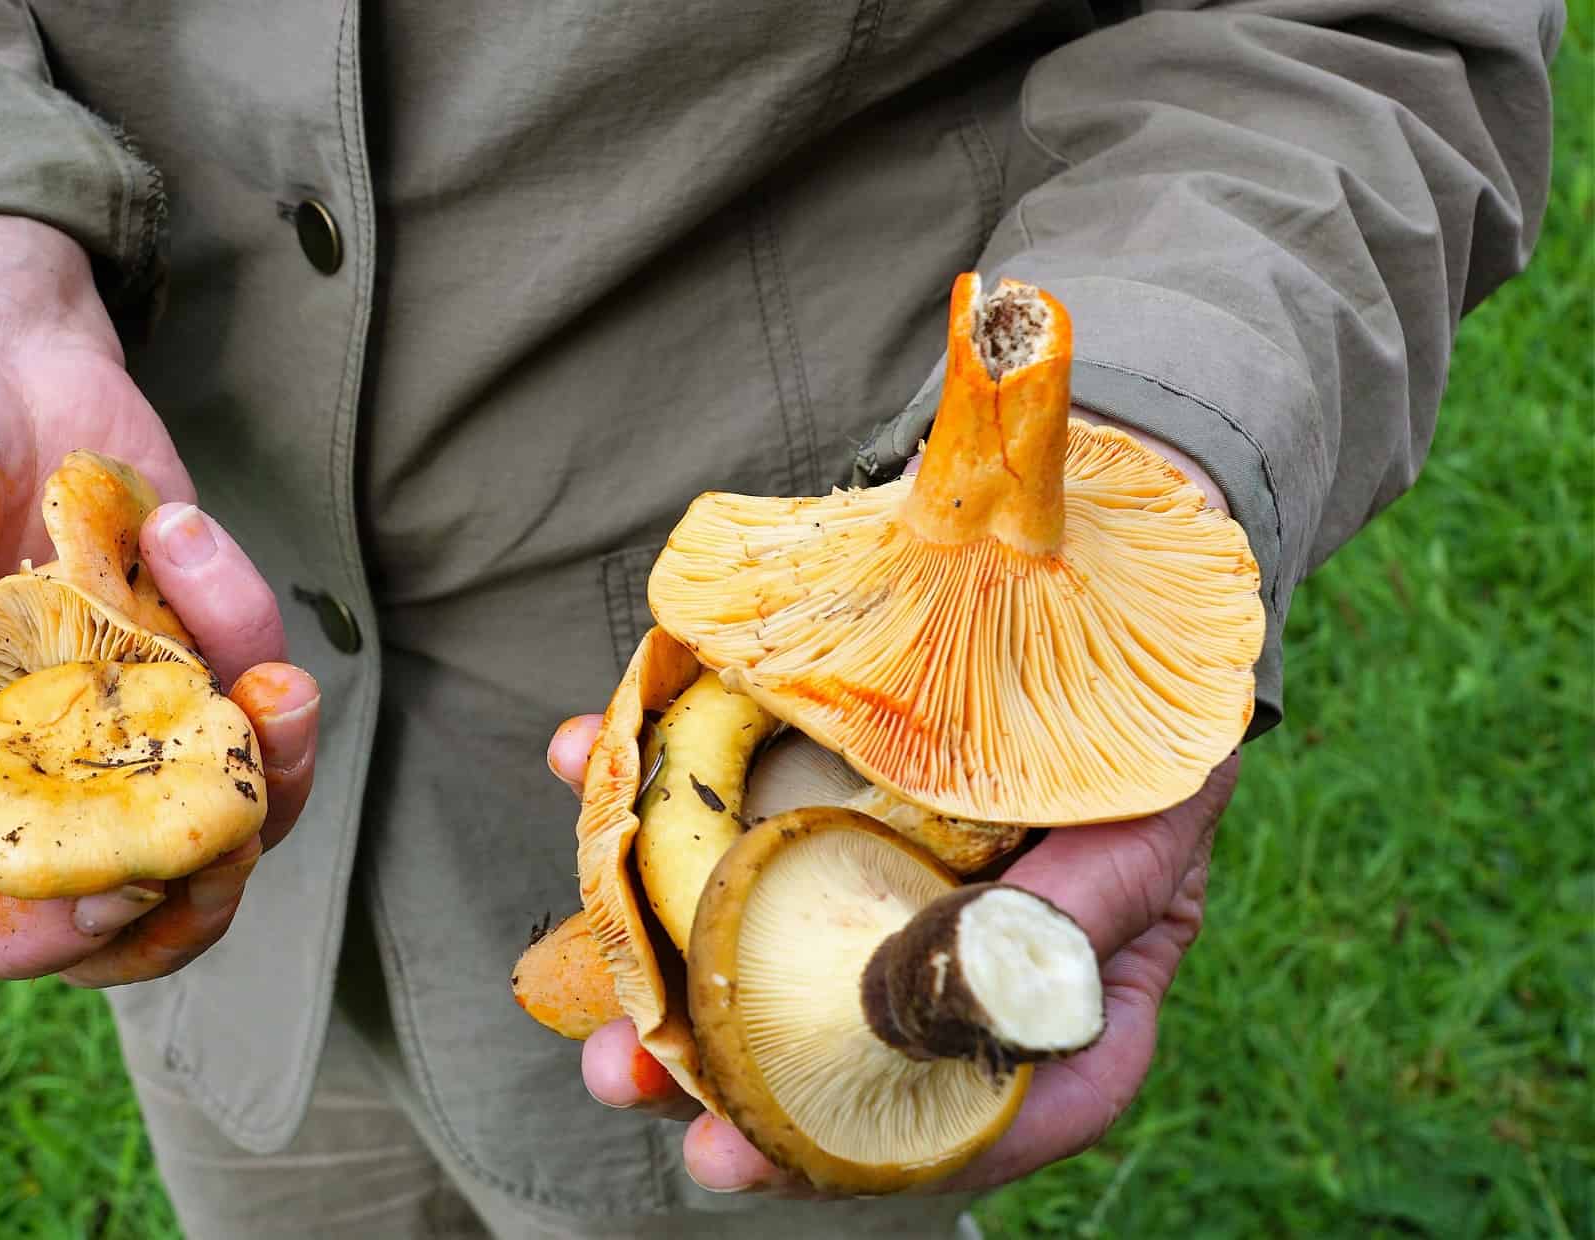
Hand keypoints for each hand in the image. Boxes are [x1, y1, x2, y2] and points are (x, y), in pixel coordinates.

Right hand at [0, 214, 318, 984]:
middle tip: (236, 822)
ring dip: (274, 776)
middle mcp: (33, 778)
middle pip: (127, 912)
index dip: (40, 939)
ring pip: (225, 823)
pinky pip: (253, 688)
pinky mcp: (196, 655)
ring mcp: (125, 724)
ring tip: (278, 689)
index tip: (116, 883)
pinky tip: (180, 534)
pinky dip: (247, 625)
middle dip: (200, 894)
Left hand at [546, 415, 1240, 1192]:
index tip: (749, 1160)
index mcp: (1047, 998)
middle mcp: (949, 955)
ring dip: (657, 959)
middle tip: (625, 1080)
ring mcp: (872, 870)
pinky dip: (647, 778)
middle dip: (716, 1074)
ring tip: (580, 987)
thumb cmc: (1148, 719)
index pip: (971, 1115)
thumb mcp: (1148, 819)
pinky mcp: (815, 783)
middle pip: (834, 1048)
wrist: (1107, 569)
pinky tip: (584, 754)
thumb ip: (1079, 911)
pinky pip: (723, 798)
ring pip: (759, 937)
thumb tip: (967, 993)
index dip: (857, 1153)